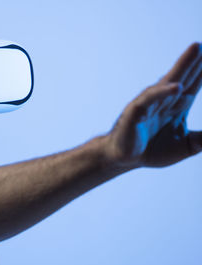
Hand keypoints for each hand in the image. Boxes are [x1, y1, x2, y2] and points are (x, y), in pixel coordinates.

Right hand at [106, 43, 201, 167]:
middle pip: (184, 76)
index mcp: (176, 106)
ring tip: (196, 50)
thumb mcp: (186, 146)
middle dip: (196, 60)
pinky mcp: (136, 111)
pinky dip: (162, 92)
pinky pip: (150, 99)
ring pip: (168, 81)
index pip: (194, 85)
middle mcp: (163, 101)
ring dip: (182, 65)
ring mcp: (149, 104)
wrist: (124, 159)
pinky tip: (177, 86)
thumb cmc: (151, 150)